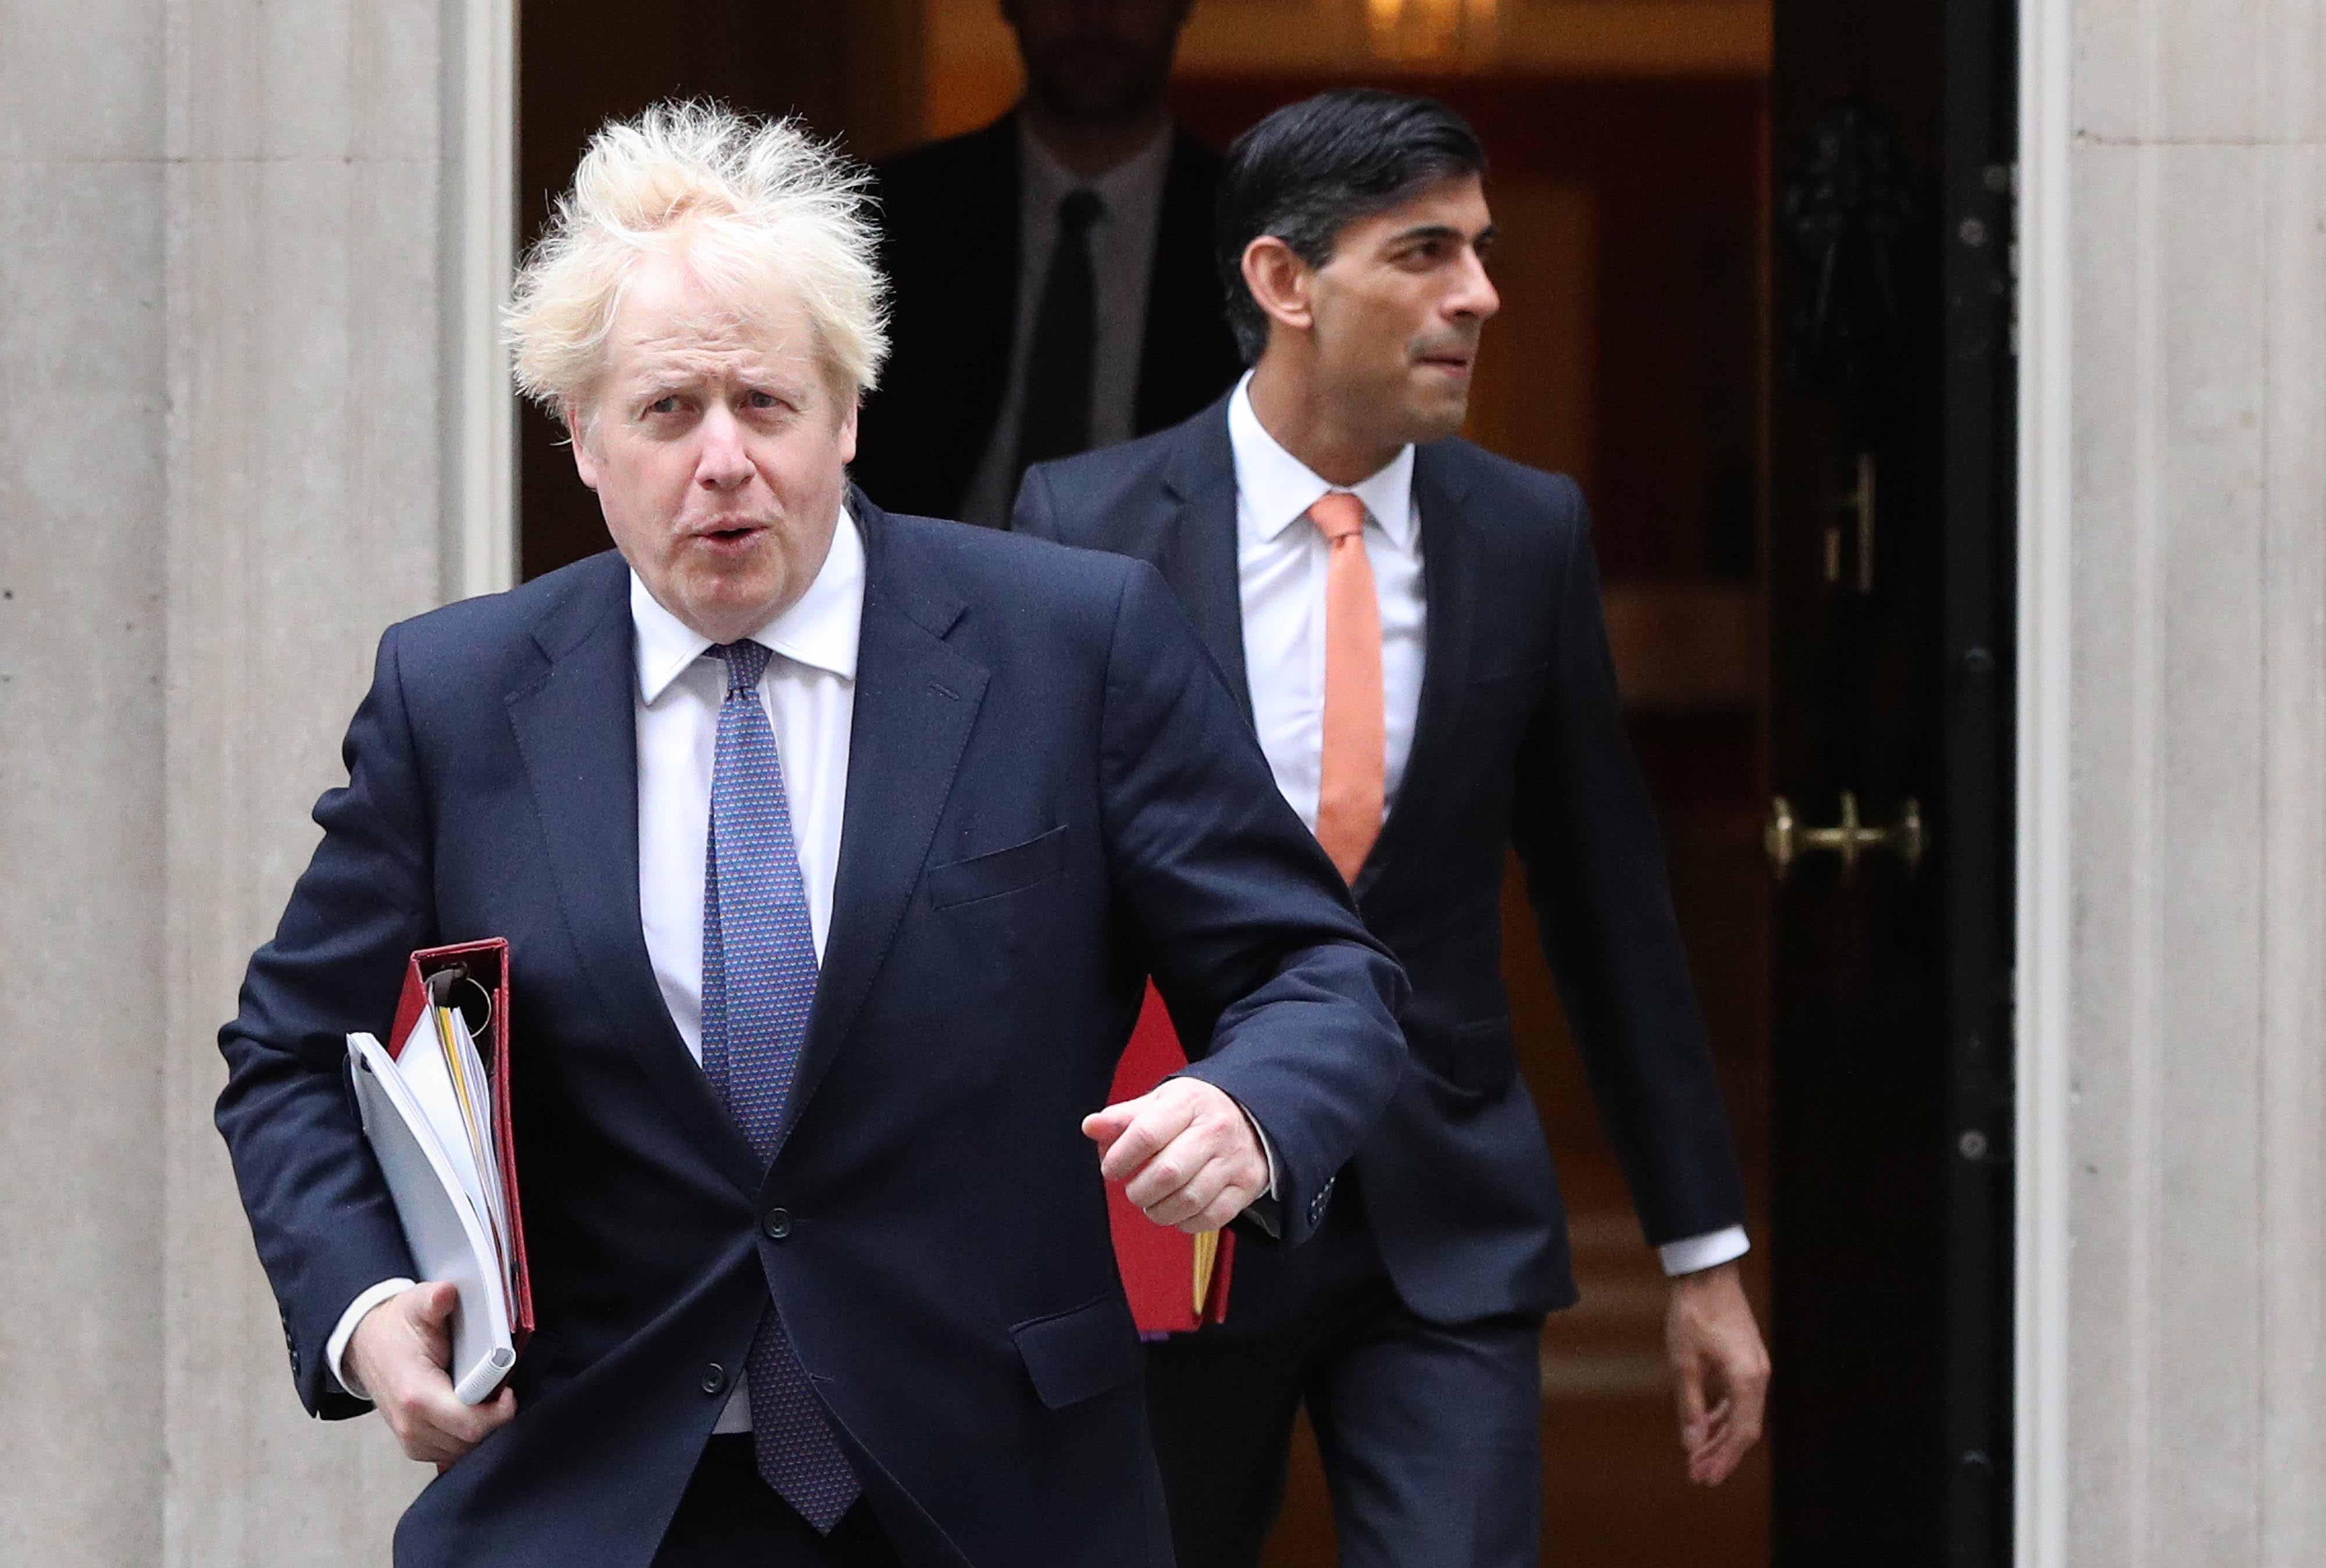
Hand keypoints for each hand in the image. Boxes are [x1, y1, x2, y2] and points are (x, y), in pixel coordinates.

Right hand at [347, 1280, 516, 1469]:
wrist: (367, 1346)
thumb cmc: (397, 1328)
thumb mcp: (417, 1305)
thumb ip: (435, 1300)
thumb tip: (446, 1292)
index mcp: (416, 1396)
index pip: (470, 1424)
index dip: (499, 1413)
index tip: (509, 1391)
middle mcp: (412, 1426)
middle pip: (471, 1441)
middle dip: (494, 1419)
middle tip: (501, 1391)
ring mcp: (413, 1441)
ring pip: (464, 1450)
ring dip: (483, 1429)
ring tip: (487, 1398)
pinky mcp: (417, 1446)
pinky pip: (453, 1453)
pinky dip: (468, 1437)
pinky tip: (473, 1412)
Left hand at [1082, 1077, 1268, 1232]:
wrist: (1250, 1116)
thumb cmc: (1193, 1112)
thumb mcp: (1159, 1103)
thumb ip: (1123, 1117)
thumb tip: (1090, 1127)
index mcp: (1189, 1102)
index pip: (1146, 1134)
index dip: (1120, 1158)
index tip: (1111, 1169)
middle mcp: (1216, 1129)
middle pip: (1168, 1172)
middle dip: (1139, 1190)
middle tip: (1132, 1190)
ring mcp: (1234, 1159)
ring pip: (1189, 1199)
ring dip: (1159, 1211)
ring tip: (1150, 1203)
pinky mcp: (1246, 1186)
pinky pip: (1211, 1217)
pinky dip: (1186, 1222)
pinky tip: (1176, 1211)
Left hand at [1666, 1261, 1769, 1485]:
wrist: (1707, 1274)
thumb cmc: (1693, 1315)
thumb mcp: (1684, 1363)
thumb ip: (1690, 1406)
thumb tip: (1691, 1445)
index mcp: (1747, 1379)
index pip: (1740, 1433)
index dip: (1722, 1459)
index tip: (1703, 1478)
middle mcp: (1758, 1376)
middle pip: (1744, 1428)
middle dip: (1721, 1453)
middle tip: (1698, 1475)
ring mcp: (1755, 1367)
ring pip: (1741, 1414)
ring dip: (1720, 1436)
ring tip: (1697, 1456)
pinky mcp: (1747, 1360)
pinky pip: (1738, 1397)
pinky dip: (1723, 1414)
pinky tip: (1705, 1425)